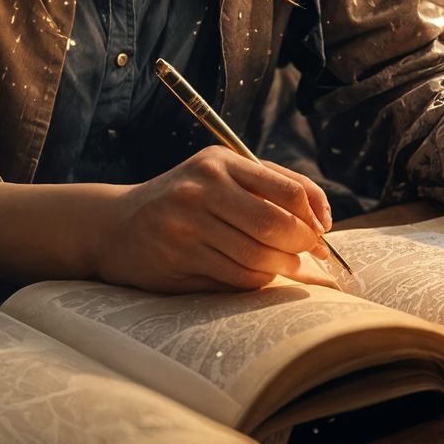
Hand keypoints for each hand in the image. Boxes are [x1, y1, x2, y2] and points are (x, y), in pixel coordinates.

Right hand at [94, 147, 333, 292]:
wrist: (118, 224)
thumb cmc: (186, 199)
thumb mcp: (221, 176)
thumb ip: (272, 189)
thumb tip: (325, 228)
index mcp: (220, 162)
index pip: (287, 188)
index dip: (313, 214)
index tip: (321, 230)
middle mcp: (203, 189)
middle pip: (275, 225)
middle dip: (301, 246)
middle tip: (309, 254)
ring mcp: (188, 226)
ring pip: (257, 257)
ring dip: (282, 268)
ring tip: (287, 267)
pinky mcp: (179, 260)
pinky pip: (235, 278)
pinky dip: (257, 281)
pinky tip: (258, 275)